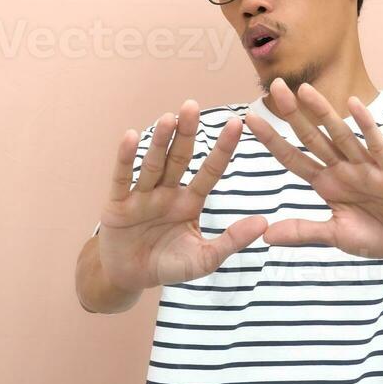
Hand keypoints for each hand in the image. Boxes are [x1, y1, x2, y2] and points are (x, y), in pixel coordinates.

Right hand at [96, 99, 267, 291]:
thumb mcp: (204, 259)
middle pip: (179, 158)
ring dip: (161, 141)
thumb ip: (232, 241)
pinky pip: (123, 178)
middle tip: (193, 106)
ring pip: (154, 164)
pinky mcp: (118, 204)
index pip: (209, 171)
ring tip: (170, 117)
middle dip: (186, 133)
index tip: (237, 123)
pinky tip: (131, 136)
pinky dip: (126, 158)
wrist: (129, 278)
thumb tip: (264, 223)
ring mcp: (142, 196)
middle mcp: (167, 192)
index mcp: (190, 202)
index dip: (222, 148)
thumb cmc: (168, 266)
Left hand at [242, 79, 382, 260]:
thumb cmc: (378, 236)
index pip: (293, 158)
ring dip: (323, 112)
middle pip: (313, 137)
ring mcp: (367, 166)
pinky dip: (366, 126)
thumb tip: (265, 235)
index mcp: (327, 183)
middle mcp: (343, 168)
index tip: (249, 119)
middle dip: (293, 114)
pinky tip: (354, 105)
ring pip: (341, 135)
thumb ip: (303, 232)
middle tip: (274, 86)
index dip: (272, 139)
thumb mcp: (336, 236)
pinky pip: (377, 145)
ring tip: (304, 89)